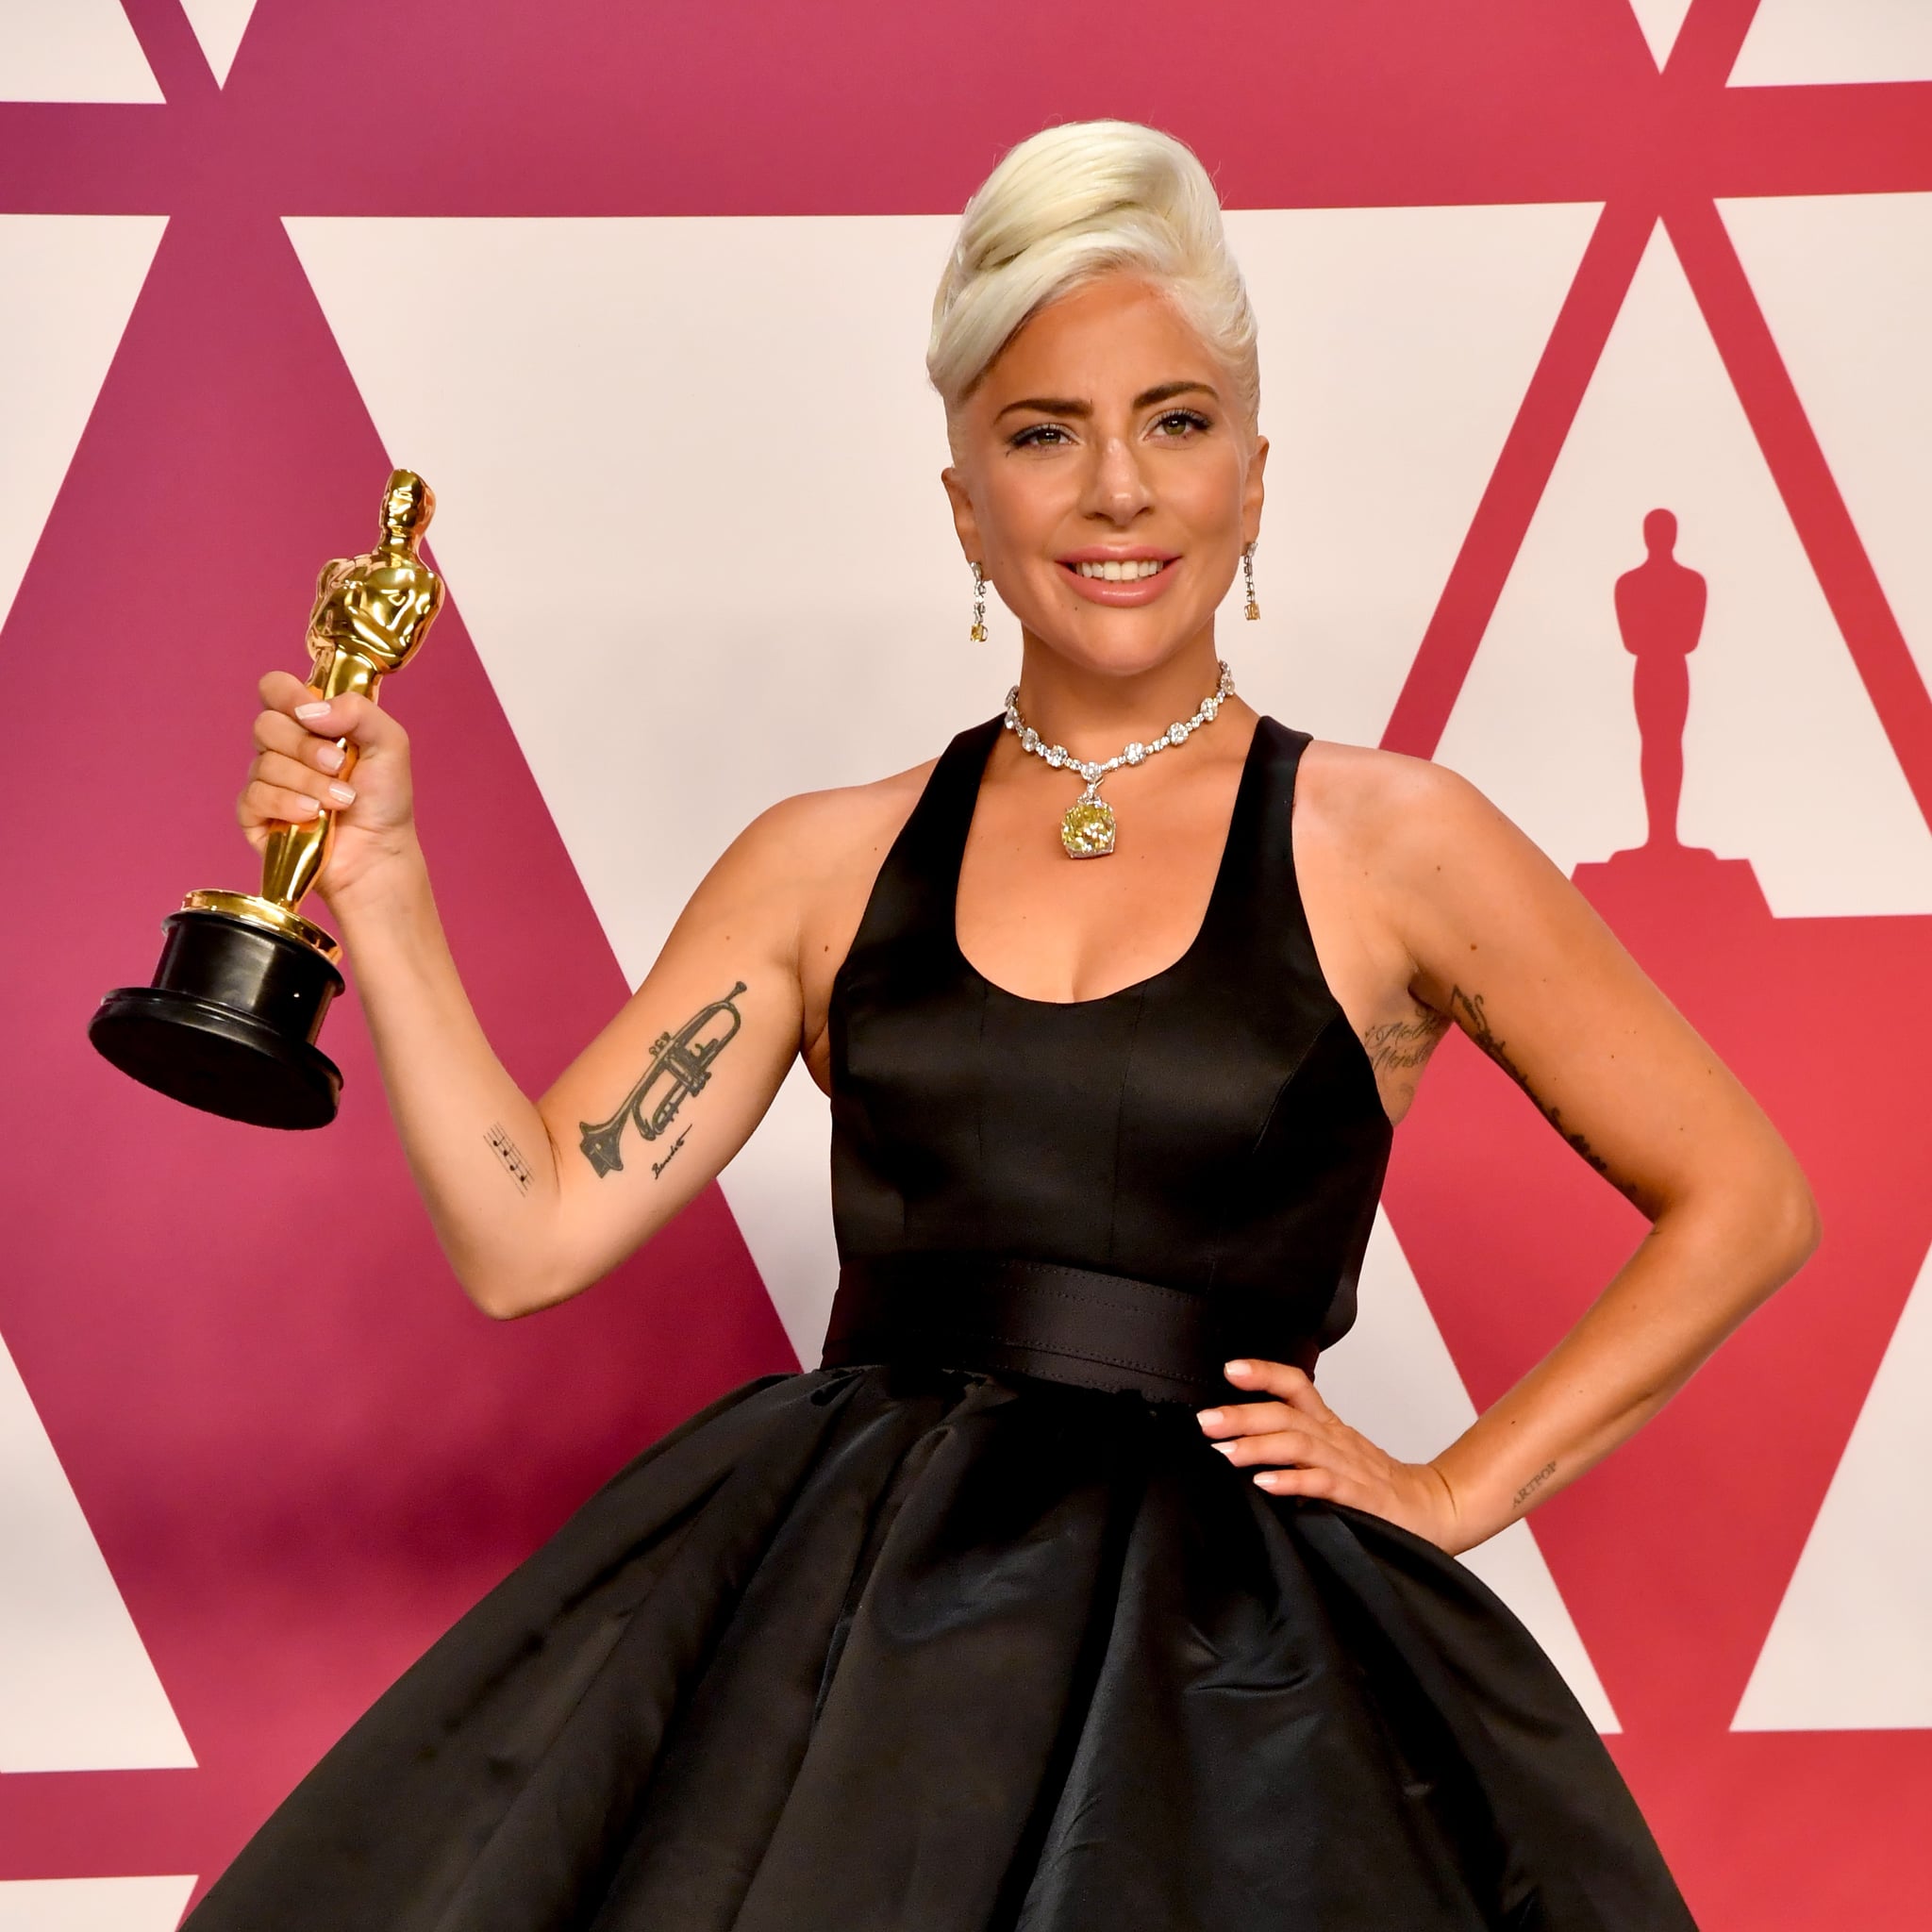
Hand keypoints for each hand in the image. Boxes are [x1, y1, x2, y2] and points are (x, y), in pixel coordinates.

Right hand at [239, 669, 419, 905]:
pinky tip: (312, 816)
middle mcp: (283, 746)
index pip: (275, 688)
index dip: (287, 695)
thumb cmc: (384, 798)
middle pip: (266, 724)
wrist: (379, 851)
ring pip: (264, 763)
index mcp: (309, 722)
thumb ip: (358, 710)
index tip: (312, 715)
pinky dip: (288, 804)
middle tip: (339, 767)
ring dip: (309, 783)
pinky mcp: (254, 814)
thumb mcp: (389, 742)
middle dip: (307, 747)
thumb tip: (308, 710)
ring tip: (341, 801)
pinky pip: (254, 796)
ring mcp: (266, 779)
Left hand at [1196, 1358, 1466, 1552]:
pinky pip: (1323, 1484)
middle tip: (1206, 1421)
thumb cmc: (1375, 1487)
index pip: (1296, 1385)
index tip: (1230, 1369)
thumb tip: (1234, 1445)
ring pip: (1299, 1444)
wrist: (1433, 1509)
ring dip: (1259, 1446)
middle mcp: (1335, 1439)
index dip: (1264, 1373)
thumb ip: (1292, 1448)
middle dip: (1243, 1414)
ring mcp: (1347, 1466)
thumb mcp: (1331, 1456)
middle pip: (1286, 1414)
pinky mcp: (1360, 1498)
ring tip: (1225, 1452)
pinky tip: (1266, 1484)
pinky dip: (1293, 1481)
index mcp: (1327, 1425)